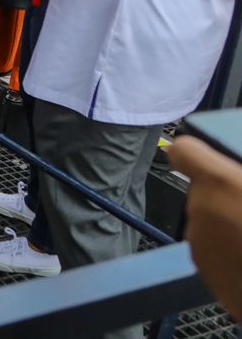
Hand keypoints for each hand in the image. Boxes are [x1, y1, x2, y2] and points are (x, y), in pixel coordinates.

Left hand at [168, 135, 241, 319]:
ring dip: (226, 228)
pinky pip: (212, 252)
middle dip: (223, 200)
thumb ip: (237, 178)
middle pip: (202, 194)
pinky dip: (228, 255)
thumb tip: (233, 177)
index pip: (184, 151)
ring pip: (207, 224)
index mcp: (219, 182)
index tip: (201, 159)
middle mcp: (199, 208)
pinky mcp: (204, 270)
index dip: (193, 155)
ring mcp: (198, 242)